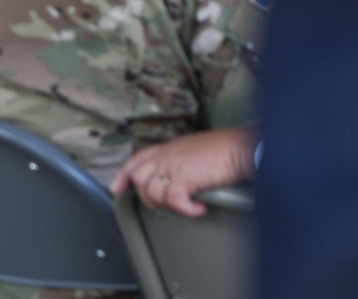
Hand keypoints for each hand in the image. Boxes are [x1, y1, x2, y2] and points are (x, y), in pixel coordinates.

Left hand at [111, 128, 252, 217]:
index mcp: (169, 148)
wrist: (241, 148)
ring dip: (167, 204)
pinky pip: (173, 201)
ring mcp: (173, 165)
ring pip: (152, 191)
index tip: (116, 188)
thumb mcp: (195, 150)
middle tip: (164, 205)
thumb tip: (177, 177)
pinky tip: (198, 208)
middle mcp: (167, 155)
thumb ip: (180, 160)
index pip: (138, 159)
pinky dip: (186, 210)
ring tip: (185, 205)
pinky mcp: (184, 177)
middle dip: (146, 196)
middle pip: (139, 177)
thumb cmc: (226, 149)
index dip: (124, 174)